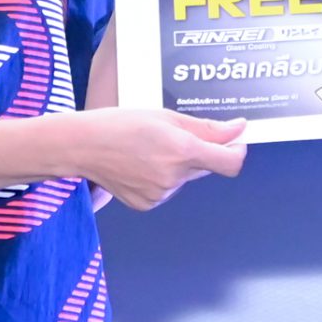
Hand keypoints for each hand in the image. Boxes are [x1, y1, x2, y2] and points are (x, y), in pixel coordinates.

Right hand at [70, 108, 246, 209]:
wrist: (83, 146)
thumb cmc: (121, 124)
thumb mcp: (166, 117)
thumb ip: (207, 128)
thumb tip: (238, 129)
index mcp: (181, 151)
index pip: (229, 163)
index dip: (237, 152)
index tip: (234, 142)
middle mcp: (173, 177)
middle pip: (206, 168)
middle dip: (200, 153)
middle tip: (174, 137)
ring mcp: (160, 194)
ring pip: (185, 179)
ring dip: (178, 166)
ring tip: (149, 149)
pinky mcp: (147, 204)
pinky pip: (168, 190)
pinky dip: (162, 178)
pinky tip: (141, 165)